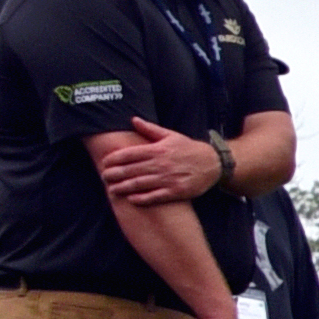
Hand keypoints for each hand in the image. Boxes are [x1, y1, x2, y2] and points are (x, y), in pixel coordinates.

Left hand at [85, 122, 225, 207]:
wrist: (214, 163)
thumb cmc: (190, 149)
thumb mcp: (171, 136)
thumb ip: (150, 129)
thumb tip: (133, 120)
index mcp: (159, 150)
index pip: (130, 154)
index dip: (115, 158)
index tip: (105, 162)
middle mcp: (162, 164)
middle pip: (131, 170)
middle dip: (115, 174)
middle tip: (104, 177)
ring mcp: (169, 178)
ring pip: (140, 184)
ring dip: (124, 187)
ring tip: (112, 190)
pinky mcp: (176, 191)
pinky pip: (155, 196)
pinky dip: (142, 198)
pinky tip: (131, 199)